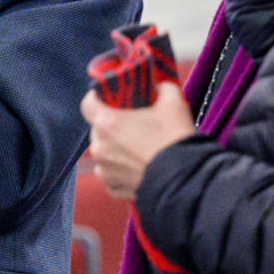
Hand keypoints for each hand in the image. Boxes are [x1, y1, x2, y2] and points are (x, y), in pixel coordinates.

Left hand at [80, 84, 198, 200]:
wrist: (186, 179)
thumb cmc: (175, 138)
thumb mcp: (172, 102)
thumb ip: (160, 88)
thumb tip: (157, 87)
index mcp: (107, 123)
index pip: (88, 103)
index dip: (98, 98)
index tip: (111, 98)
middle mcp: (98, 146)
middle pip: (98, 129)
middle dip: (113, 125)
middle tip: (135, 125)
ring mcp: (103, 169)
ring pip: (104, 152)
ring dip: (116, 148)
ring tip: (139, 149)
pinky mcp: (112, 187)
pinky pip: (111, 173)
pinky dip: (121, 169)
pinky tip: (139, 166)